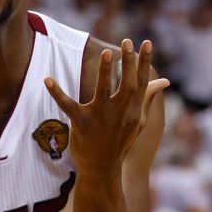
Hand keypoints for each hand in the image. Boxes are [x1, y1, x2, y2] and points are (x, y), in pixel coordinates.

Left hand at [44, 39, 168, 172]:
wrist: (103, 169)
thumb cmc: (121, 141)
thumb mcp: (139, 121)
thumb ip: (148, 99)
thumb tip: (164, 81)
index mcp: (134, 110)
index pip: (142, 82)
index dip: (145, 62)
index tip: (146, 43)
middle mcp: (120, 112)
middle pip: (127, 84)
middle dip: (129, 62)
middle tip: (126, 42)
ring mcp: (100, 118)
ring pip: (102, 91)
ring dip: (104, 71)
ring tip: (106, 52)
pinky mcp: (81, 123)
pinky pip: (68, 105)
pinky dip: (56, 93)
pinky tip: (47, 79)